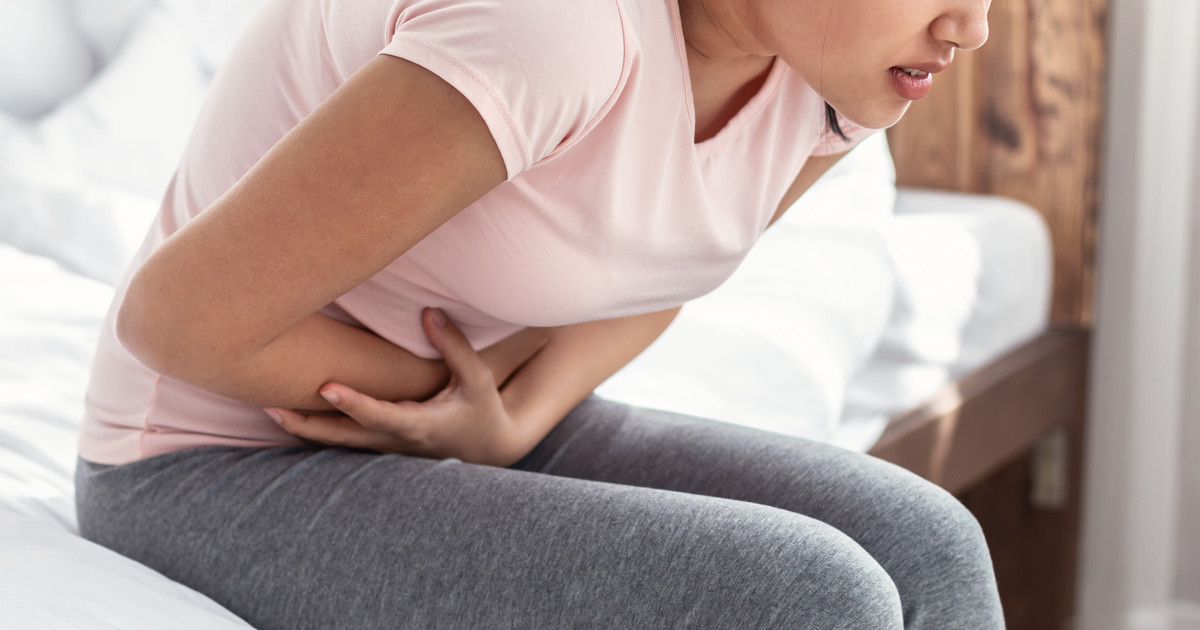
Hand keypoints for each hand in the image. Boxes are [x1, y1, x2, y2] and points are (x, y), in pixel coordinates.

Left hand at [267, 308, 547, 465]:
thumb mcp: (477, 378)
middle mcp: (397, 441)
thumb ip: (454, 346)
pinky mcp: (380, 446)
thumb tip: (428, 312)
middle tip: (271, 407)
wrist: (485, 446)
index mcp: (421, 425)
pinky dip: (316, 430)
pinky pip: (343, 440)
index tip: (326, 387)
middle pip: (344, 437)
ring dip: (303, 428)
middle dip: (308, 424)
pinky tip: (288, 413)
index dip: (353, 403)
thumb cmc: (481, 408)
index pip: (381, 415)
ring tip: (267, 407)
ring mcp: (386, 448)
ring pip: (338, 442)